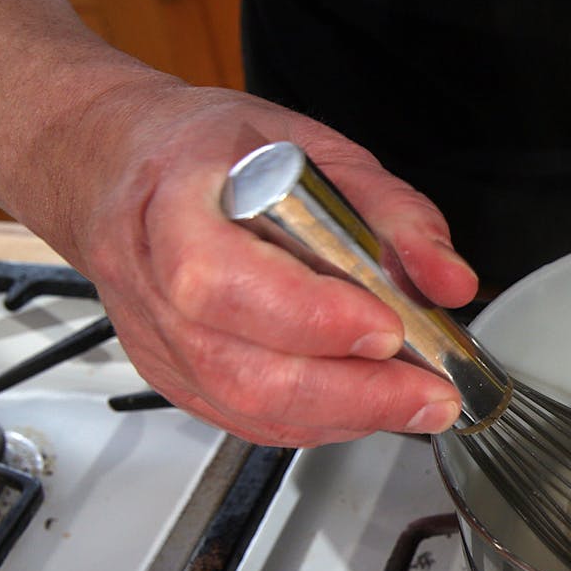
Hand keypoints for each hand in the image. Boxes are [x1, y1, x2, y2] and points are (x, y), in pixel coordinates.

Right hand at [0, 0, 475, 446]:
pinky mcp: (172, 374)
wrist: (122, 165)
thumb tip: (448, 279)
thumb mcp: (314, 148)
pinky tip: (364, 405)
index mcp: (177, 201)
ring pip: (245, 405)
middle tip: (429, 392)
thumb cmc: (215, 153)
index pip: (226, 280)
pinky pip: (245, 418)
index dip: (312, 316)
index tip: (389, 325)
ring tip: (414, 402)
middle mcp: (154, 279)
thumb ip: (391, 212)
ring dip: (344, 415)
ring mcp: (157, 336)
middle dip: (351, 391)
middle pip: (242, 366)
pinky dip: (315, 422)